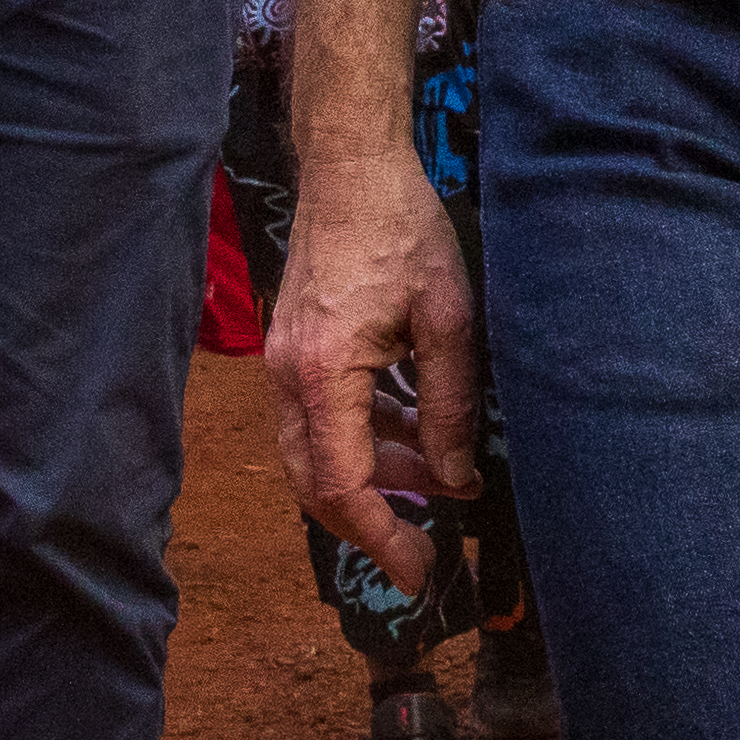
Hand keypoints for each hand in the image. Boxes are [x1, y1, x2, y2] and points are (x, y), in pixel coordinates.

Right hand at [267, 134, 480, 599]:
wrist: (351, 167)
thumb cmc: (401, 229)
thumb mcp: (448, 320)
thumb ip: (450, 407)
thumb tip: (456, 479)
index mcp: (322, 373)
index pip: (342, 485)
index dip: (380, 538)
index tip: (419, 572)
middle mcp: (288, 377)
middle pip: (316, 483)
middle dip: (373, 521)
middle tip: (429, 544)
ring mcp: (284, 364)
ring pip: (317, 454)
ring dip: (374, 476)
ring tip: (440, 477)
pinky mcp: (294, 352)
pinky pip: (320, 420)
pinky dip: (363, 439)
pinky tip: (413, 433)